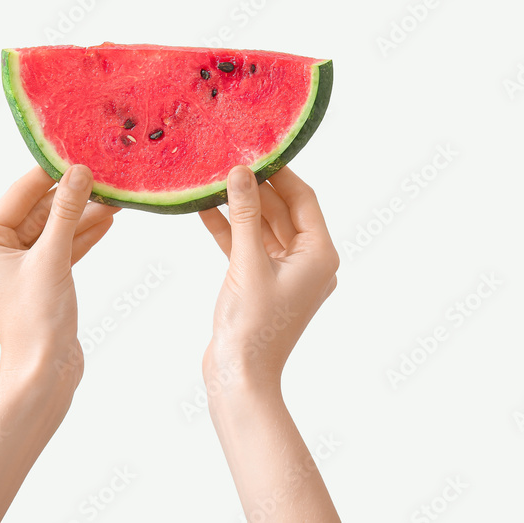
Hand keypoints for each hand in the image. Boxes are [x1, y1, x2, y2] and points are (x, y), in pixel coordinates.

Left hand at [0, 165, 118, 522]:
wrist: (44, 372)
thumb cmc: (36, 320)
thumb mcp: (53, 257)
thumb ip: (66, 211)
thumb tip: (79, 171)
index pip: (21, 192)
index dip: (51, 171)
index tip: (79, 150)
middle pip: (40, 208)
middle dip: (73, 194)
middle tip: (105, 173)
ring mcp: (21, 265)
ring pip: (56, 227)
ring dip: (84, 213)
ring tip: (116, 195)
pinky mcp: (43, 278)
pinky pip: (63, 246)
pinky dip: (83, 235)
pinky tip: (109, 220)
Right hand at [198, 165, 341, 522]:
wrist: (239, 377)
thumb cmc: (253, 326)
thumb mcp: (247, 263)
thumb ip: (245, 214)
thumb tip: (240, 171)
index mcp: (319, 255)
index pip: (303, 199)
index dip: (279, 171)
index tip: (255, 147)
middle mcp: (307, 261)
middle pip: (282, 211)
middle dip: (255, 186)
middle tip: (229, 158)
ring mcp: (284, 273)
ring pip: (261, 228)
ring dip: (238, 206)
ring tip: (213, 178)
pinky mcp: (260, 284)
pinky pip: (246, 247)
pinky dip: (229, 230)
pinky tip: (204, 209)